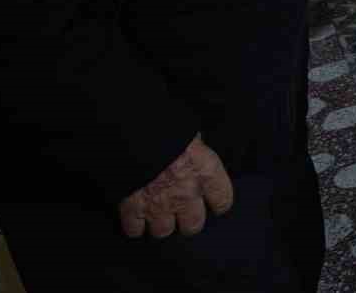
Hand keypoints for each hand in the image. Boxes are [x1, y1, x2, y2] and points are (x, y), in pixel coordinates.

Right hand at [117, 134, 232, 238]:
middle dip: (187, 220)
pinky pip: (134, 230)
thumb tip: (195, 151)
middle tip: (182, 212)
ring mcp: (159, 204)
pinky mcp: (132, 208)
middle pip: (193, 225)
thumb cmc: (166, 126)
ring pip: (163, 231)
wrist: (134, 130)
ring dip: (160, 223)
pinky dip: (133, 225)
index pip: (222, 201)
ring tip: (157, 214)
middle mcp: (186, 193)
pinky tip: (135, 217)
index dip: (216, 202)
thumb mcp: (191, 133)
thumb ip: (196, 150)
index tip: (212, 202)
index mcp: (206, 171)